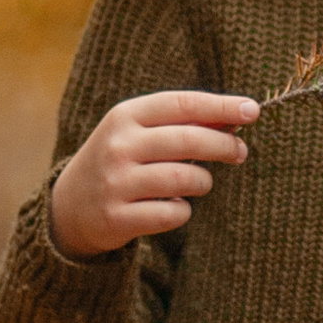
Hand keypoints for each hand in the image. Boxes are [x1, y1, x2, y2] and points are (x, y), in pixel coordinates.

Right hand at [50, 90, 258, 259]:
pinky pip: (172, 215)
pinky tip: (173, 207)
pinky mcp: (117, 218)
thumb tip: (237, 115)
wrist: (69, 206)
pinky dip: (182, 212)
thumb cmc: (120, 161)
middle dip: (224, 145)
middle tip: (240, 152)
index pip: (181, 104)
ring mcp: (115, 183)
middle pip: (189, 140)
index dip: (220, 106)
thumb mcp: (140, 132)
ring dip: (203, 182)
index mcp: (125, 116)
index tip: (252, 110)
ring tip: (200, 183)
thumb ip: (183, 122)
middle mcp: (118, 146)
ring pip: (184, 179)